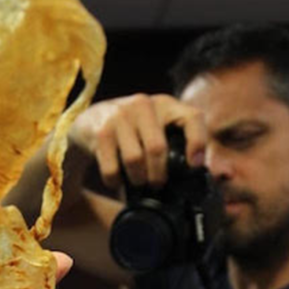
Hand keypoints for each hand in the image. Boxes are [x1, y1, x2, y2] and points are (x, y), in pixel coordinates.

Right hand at [70, 93, 205, 188]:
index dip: (197, 142)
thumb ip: (176, 139)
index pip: (191, 117)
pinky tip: (117, 179)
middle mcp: (143, 104)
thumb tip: (198, 171)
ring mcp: (119, 116)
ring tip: (138, 181)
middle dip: (159, 175)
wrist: (90, 120)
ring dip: (138, 178)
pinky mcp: (100, 131)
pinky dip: (115, 181)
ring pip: (135, 160)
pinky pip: (112, 168)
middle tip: (157, 184)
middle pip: (157, 148)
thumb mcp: (155, 124)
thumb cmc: (132, 128)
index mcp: (165, 104)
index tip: (195, 165)